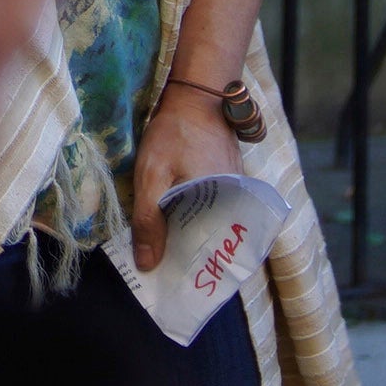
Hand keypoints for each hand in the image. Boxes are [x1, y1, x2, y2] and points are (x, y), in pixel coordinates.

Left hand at [126, 84, 250, 271]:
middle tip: (165, 277)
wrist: (196, 97)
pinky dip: (195, 223)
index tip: (177, 287)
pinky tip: (173, 228)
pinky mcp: (227, 187)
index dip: (198, 274)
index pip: (218, 257)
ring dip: (191, 243)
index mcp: (227, 210)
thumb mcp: (153, 176)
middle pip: (214, 247)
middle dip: (191, 262)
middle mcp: (238, 207)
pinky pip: (212, 213)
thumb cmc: (175, 135)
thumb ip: (149, 219)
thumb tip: (147, 265)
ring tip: (165, 258)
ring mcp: (235, 196)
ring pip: (212, 230)